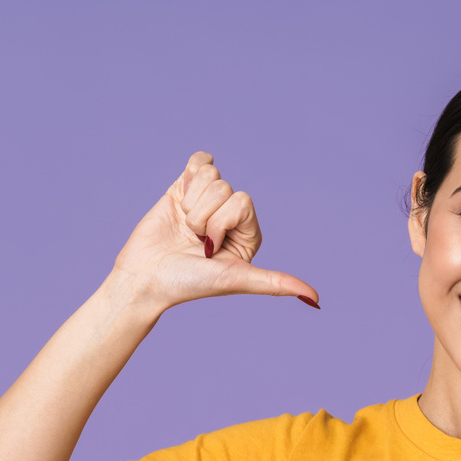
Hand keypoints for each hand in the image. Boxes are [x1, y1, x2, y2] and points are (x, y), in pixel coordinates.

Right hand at [111, 152, 319, 309]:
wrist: (144, 278)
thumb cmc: (189, 284)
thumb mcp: (237, 279)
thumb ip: (275, 283)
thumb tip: (316, 299)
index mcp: (248, 234)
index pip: (243, 202)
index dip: (221, 221)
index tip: (210, 249)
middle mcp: (231, 216)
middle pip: (225, 188)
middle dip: (204, 217)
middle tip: (194, 241)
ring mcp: (207, 201)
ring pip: (210, 175)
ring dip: (190, 205)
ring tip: (183, 229)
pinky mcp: (184, 188)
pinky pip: (200, 161)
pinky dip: (189, 176)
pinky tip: (181, 199)